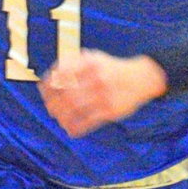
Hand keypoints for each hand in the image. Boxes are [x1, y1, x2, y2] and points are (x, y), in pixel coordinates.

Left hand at [40, 51, 165, 136]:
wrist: (143, 77)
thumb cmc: (112, 69)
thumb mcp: (95, 58)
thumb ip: (74, 62)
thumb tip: (51, 73)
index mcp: (90, 64)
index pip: (62, 76)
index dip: (48, 85)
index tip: (43, 91)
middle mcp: (96, 79)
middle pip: (66, 95)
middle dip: (53, 104)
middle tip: (49, 108)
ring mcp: (104, 95)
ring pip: (74, 110)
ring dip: (62, 117)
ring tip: (58, 119)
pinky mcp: (111, 110)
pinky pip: (88, 122)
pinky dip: (75, 128)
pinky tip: (69, 130)